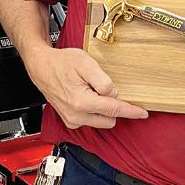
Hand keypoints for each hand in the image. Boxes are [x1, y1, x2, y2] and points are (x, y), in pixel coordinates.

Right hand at [24, 46, 148, 128]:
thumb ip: (103, 81)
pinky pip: (90, 120)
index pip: (114, 110)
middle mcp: (76, 115)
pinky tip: (87, 97)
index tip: (143, 113)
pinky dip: (94, 111)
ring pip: (100, 121)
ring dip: (103, 109)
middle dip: (113, 107)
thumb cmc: (61, 62)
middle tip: (105, 89)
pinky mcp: (69, 120)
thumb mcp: (85, 63)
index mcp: (82, 102)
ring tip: (92, 91)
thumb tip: (114, 94)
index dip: (131, 111)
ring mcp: (72, 119)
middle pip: (110, 119)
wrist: (41, 66)